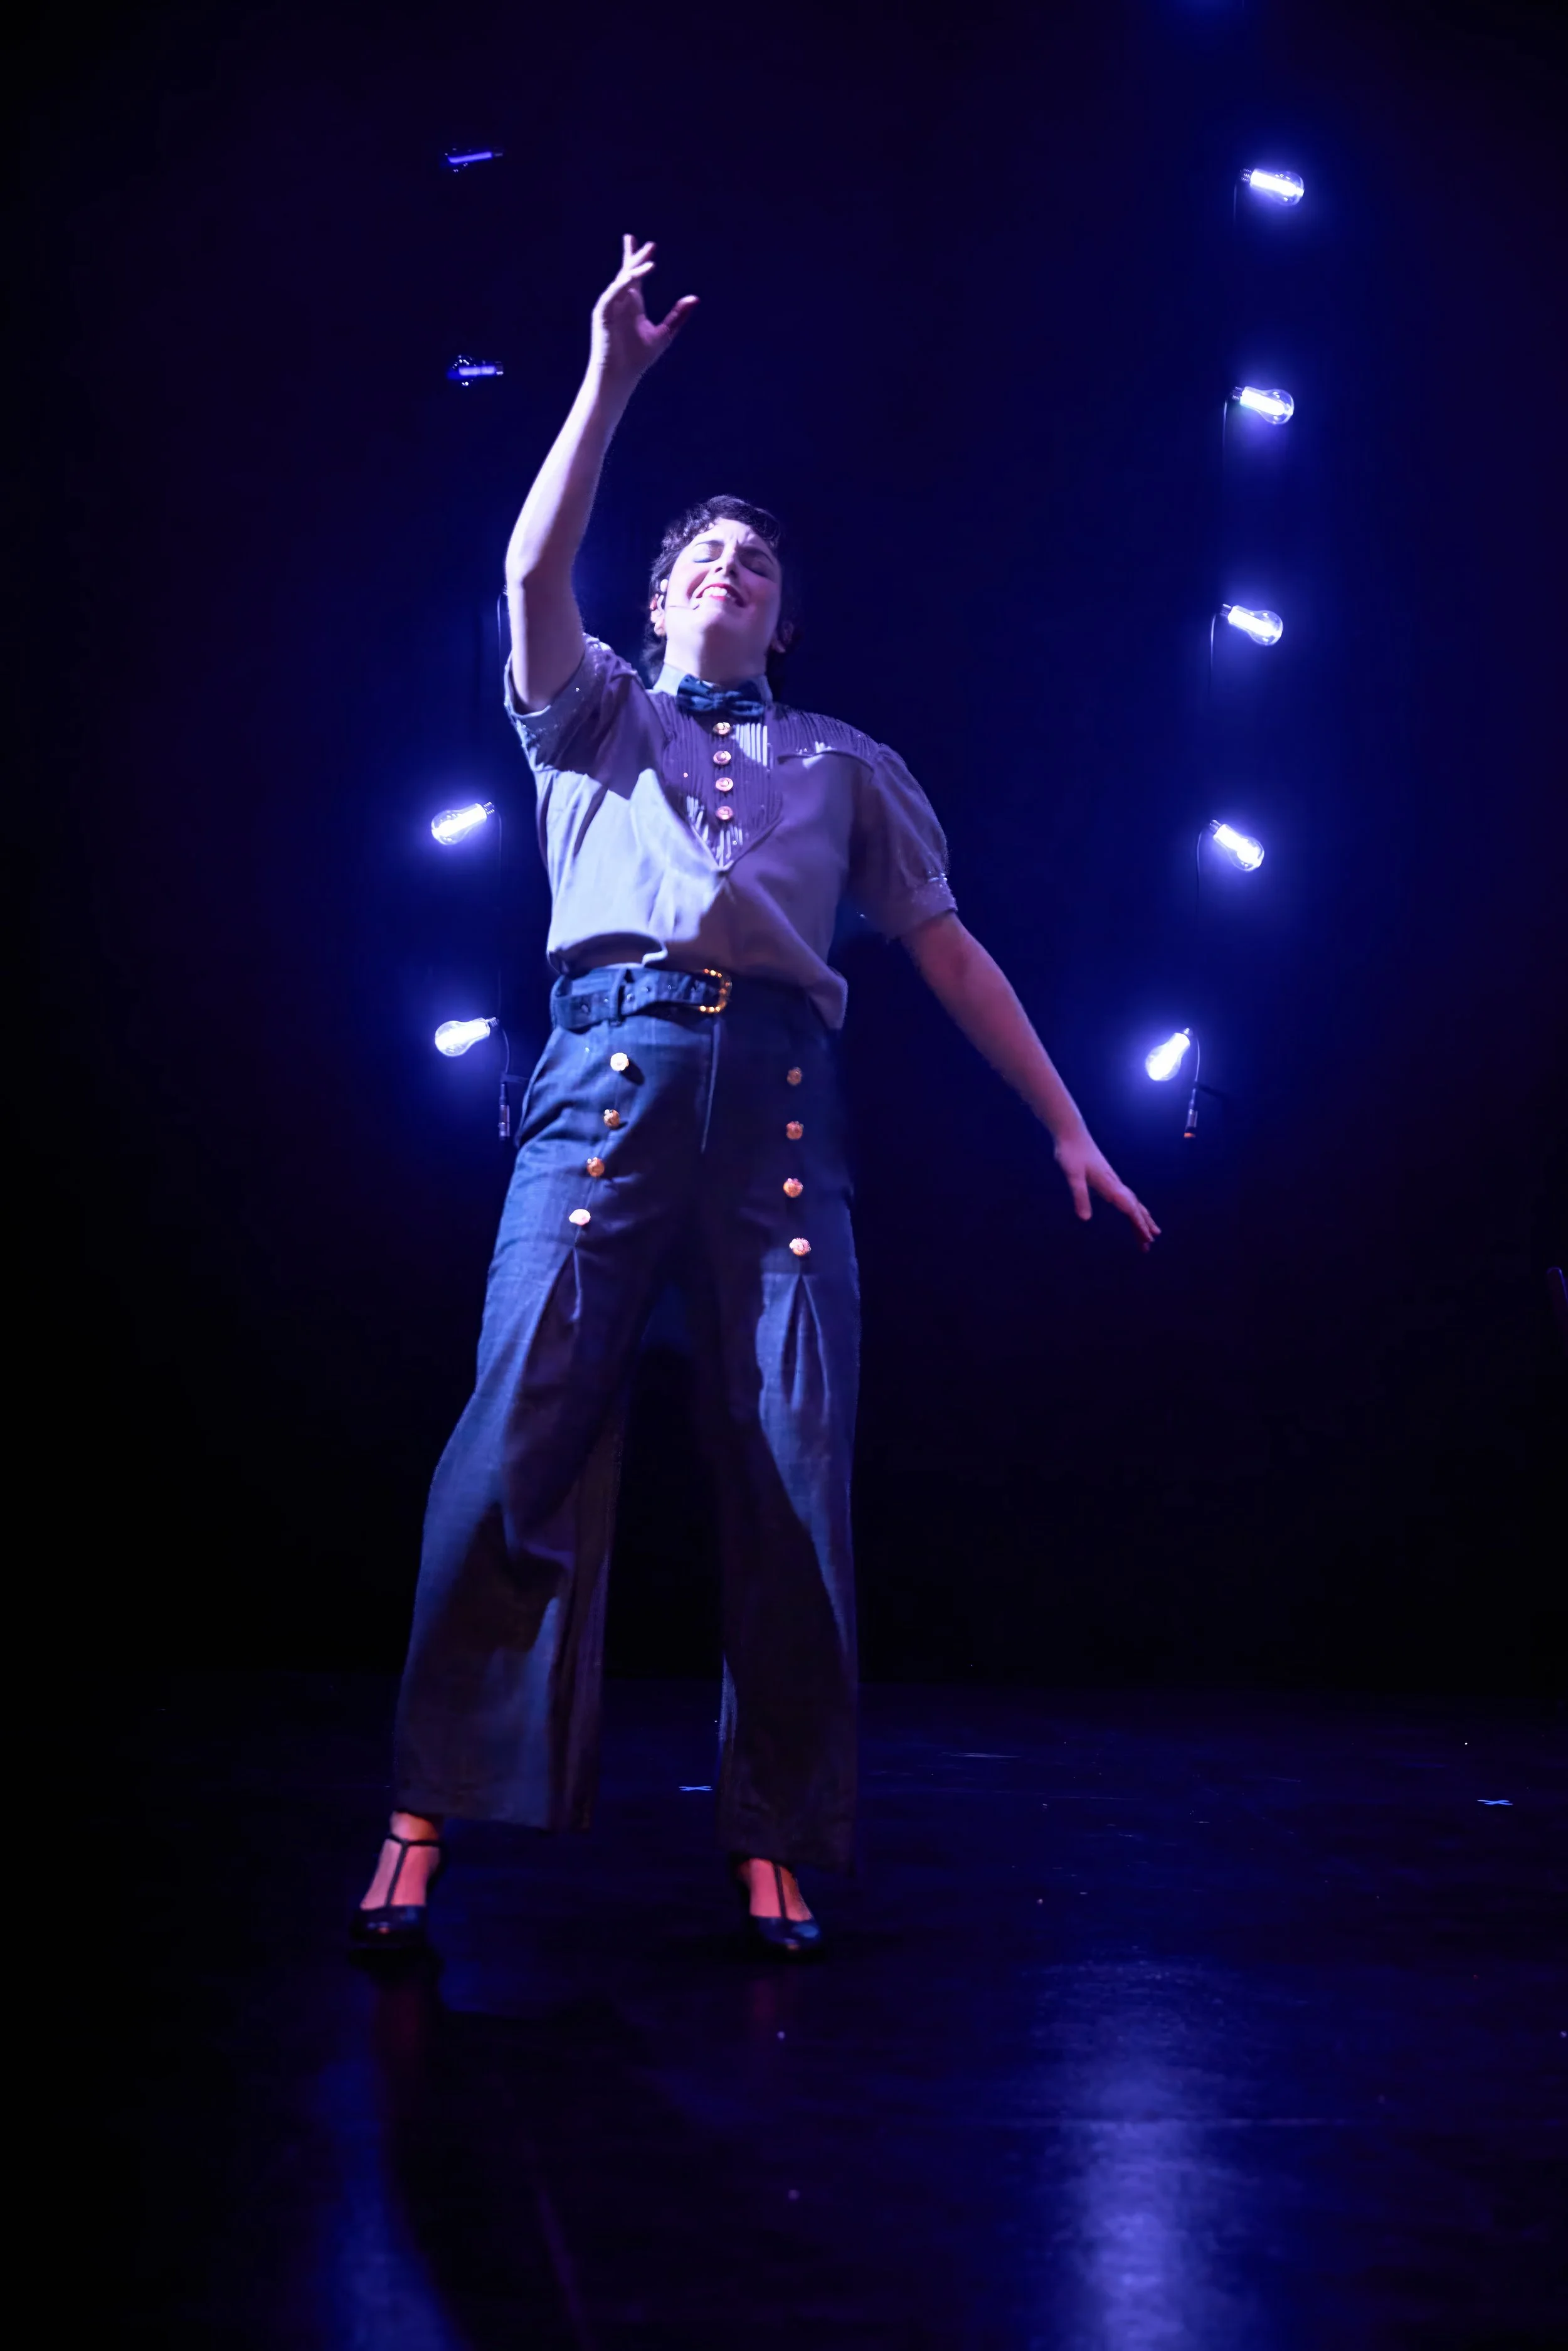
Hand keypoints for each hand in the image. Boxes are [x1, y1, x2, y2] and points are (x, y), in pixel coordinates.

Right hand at [590, 235, 697, 392]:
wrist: (620, 376)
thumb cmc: (638, 359)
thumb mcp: (664, 334)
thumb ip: (678, 316)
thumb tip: (695, 298)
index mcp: (633, 304)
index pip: (636, 275)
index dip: (640, 259)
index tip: (649, 245)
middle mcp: (621, 301)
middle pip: (628, 273)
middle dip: (637, 258)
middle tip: (651, 246)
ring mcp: (610, 306)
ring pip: (621, 281)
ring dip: (633, 270)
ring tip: (649, 261)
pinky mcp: (602, 314)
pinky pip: (611, 295)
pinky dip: (621, 286)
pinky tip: (632, 279)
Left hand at [1053, 1130, 1160, 1250]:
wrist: (1072, 1134)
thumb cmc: (1071, 1154)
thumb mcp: (1072, 1176)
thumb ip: (1080, 1196)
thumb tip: (1085, 1219)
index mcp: (1110, 1186)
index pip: (1129, 1209)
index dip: (1139, 1224)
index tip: (1148, 1238)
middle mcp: (1116, 1184)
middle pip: (1135, 1208)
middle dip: (1143, 1226)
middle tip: (1150, 1244)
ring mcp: (1113, 1181)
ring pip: (1132, 1203)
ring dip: (1141, 1218)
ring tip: (1149, 1232)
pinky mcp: (1108, 1179)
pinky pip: (1126, 1197)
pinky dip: (1133, 1208)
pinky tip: (1131, 1211)